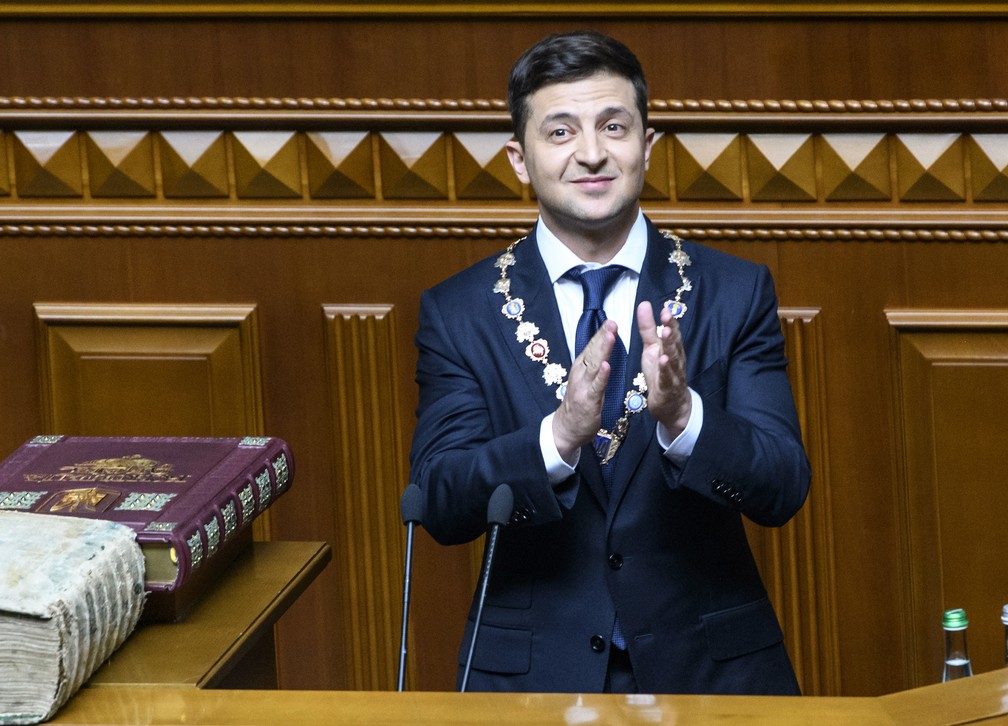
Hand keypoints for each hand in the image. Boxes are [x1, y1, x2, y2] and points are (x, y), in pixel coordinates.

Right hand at [552, 319, 617, 460]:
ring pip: (595, 364)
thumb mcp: (587, 378)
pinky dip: (601, 375)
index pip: (592, 346)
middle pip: (593, 351)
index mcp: (582, 366)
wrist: (567, 427)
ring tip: (610, 337)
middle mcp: (581, 373)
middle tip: (612, 322)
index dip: (601, 333)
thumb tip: (603, 345)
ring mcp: (584, 386)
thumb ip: (594, 363)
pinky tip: (606, 366)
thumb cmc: (580, 401)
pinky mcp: (588, 399)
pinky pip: (597, 386)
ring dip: (603, 350)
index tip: (611, 320)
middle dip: (603, 336)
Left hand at [636, 301, 690, 436]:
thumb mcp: (651, 348)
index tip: (665, 308)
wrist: (671, 404)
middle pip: (674, 342)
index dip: (669, 320)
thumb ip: (648, 328)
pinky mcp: (667, 388)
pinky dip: (665, 369)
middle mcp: (675, 359)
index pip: (671, 332)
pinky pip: (667, 377)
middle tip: (667, 315)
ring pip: (672, 358)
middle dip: (670, 328)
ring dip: (669, 345)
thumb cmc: (661, 372)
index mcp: (670, 348)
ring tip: (665, 332)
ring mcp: (673, 373)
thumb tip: (644, 304)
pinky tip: (663, 360)